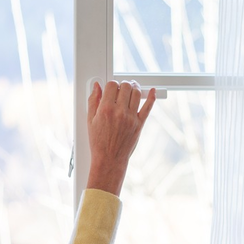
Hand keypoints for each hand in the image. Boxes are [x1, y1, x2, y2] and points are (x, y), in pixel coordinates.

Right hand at [86, 81, 155, 195]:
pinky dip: (152, 97)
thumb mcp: (90, 120)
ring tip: (132, 87)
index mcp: (105, 109)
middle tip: (121, 87)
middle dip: (123, 84)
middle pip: (125, 86)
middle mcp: (119, 112)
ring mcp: (131, 117)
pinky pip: (148, 107)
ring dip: (134, 87)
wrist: (109, 159)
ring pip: (137, 93)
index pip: (112, 85)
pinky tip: (152, 91)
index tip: (110, 88)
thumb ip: (93, 101)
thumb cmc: (98, 142)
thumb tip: (96, 87)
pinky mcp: (139, 123)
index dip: (111, 84)